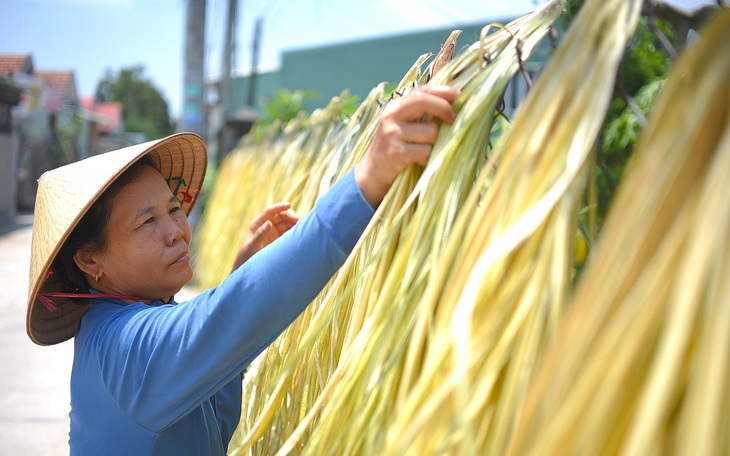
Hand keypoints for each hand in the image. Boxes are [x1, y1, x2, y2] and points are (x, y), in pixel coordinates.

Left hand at [231, 202, 298, 270]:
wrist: (246, 267)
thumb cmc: (246, 256)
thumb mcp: (252, 246)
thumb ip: (260, 235)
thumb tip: (269, 223)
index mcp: (257, 223)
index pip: (270, 211)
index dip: (279, 207)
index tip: (289, 205)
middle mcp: (266, 226)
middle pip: (280, 216)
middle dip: (289, 215)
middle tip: (297, 220)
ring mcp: (273, 232)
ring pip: (285, 223)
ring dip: (293, 223)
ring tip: (301, 226)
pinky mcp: (278, 240)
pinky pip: (287, 232)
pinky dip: (294, 231)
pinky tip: (299, 233)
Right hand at [354, 84, 459, 206]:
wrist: (371, 174)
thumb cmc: (393, 149)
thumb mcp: (402, 126)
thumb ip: (419, 114)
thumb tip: (451, 103)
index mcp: (395, 107)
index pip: (421, 91)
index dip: (442, 91)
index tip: (459, 95)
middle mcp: (391, 116)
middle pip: (423, 101)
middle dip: (444, 108)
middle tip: (453, 119)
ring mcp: (393, 134)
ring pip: (431, 131)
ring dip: (434, 143)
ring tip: (423, 151)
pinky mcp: (396, 152)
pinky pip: (425, 151)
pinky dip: (427, 158)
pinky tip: (418, 161)